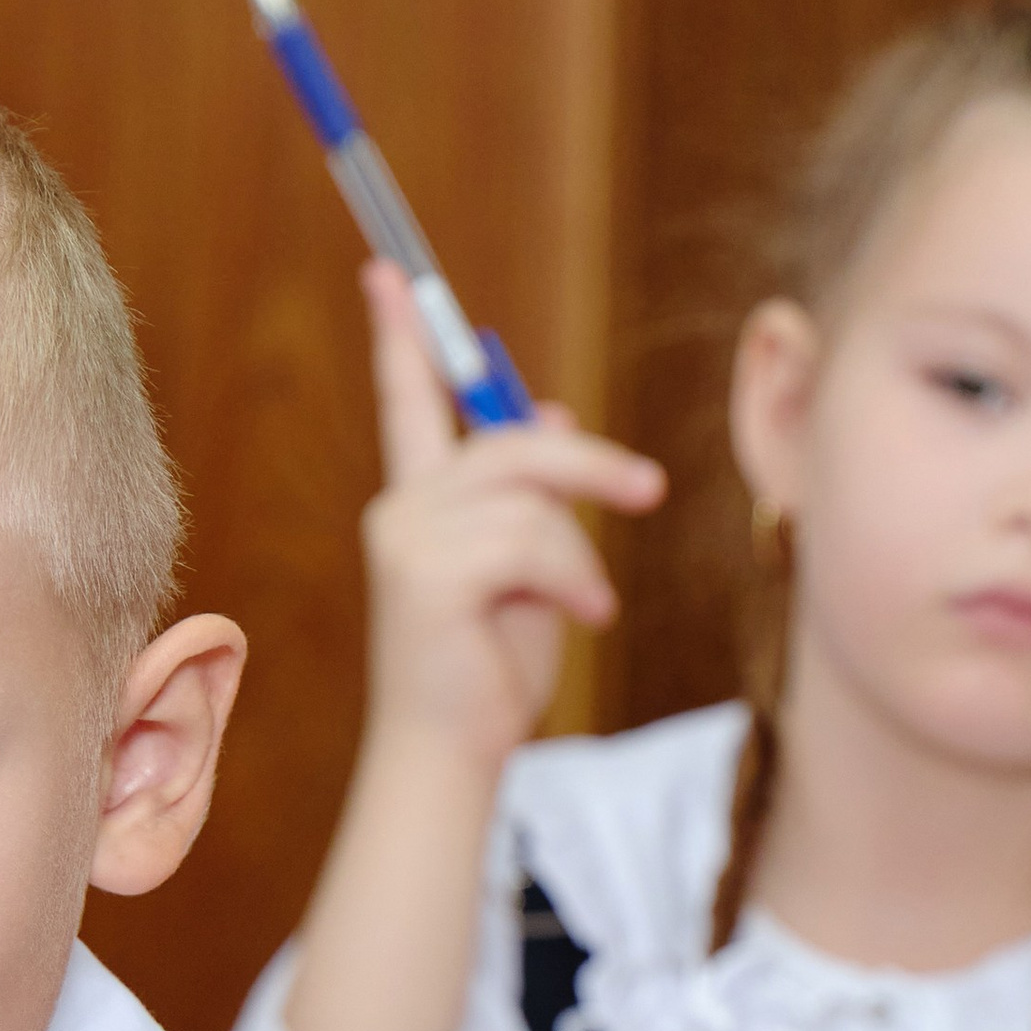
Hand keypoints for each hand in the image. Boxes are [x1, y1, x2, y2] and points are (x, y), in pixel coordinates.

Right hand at [358, 260, 663, 779]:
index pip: (409, 402)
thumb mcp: (528, 572)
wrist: (450, 757)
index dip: (401, 338)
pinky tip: (584, 616)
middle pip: (505, 439)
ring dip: (580, 546)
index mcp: (419, 505)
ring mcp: (408, 540)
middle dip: (585, 463)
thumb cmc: (486, 676)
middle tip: (646, 491)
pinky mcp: (426, 575)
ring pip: (527, 494)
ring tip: (593, 604)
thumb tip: (549, 411)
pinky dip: (570, 577)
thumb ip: (535, 497)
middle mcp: (403, 511)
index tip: (385, 274)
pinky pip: (526, 541)